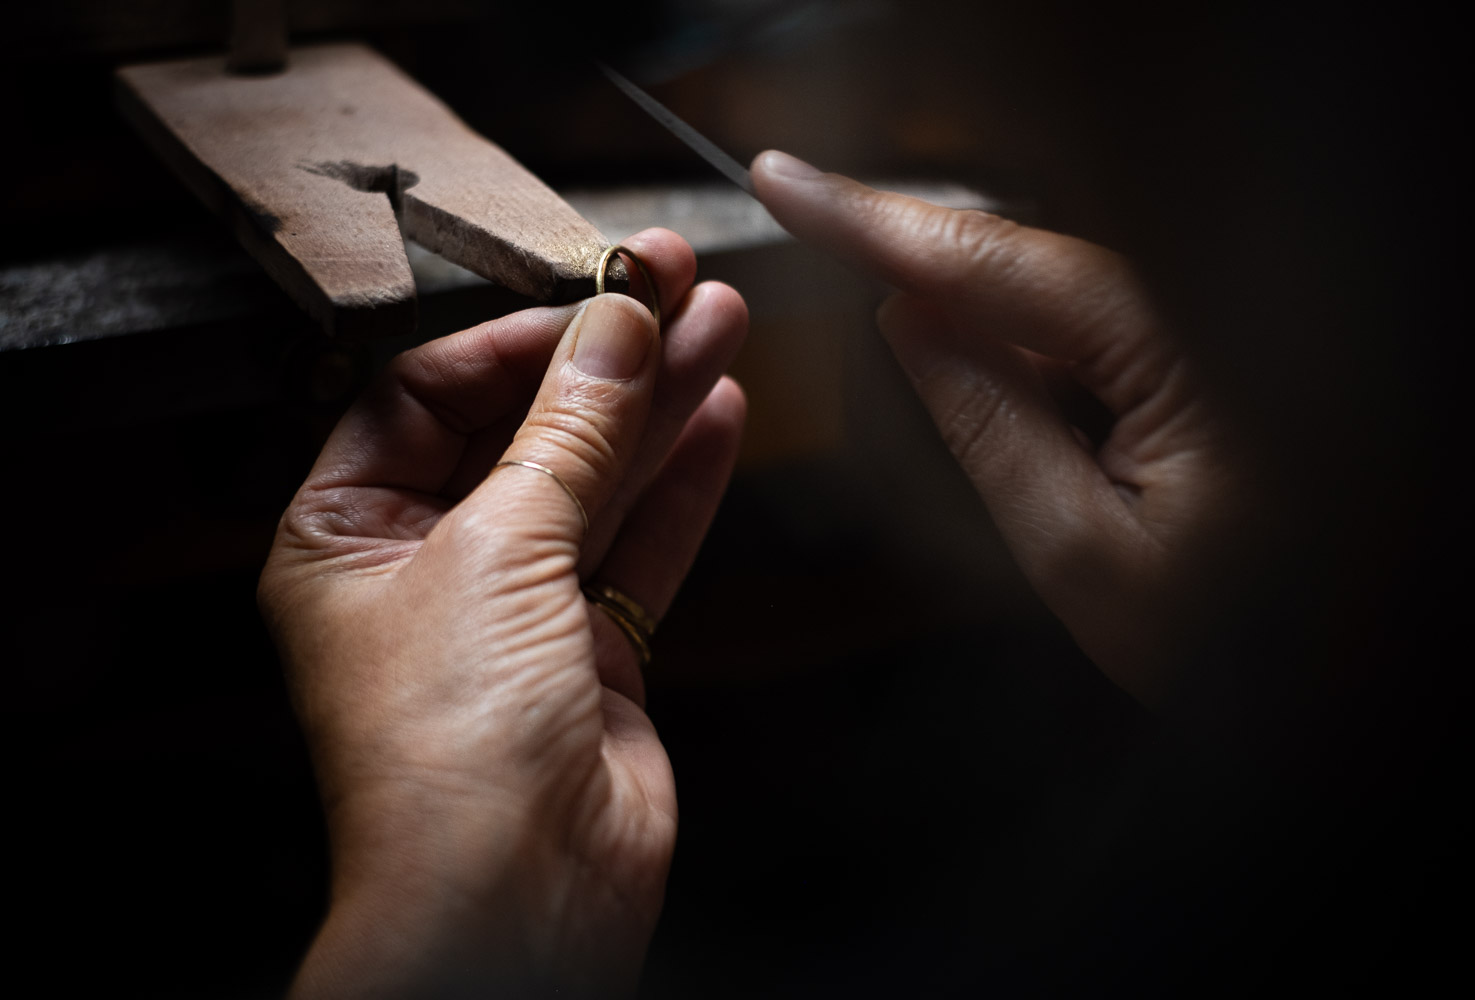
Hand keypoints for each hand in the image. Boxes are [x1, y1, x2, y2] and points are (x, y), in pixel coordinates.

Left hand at [259, 229, 747, 996]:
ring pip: (596, 478)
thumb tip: (616, 328)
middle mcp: (427, 566)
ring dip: (658, 404)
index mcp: (345, 536)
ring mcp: (517, 607)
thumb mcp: (497, 553)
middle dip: (604, 357)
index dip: (516, 336)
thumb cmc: (447, 758)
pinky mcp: (593, 648)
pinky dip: (683, 480)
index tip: (597, 292)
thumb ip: (567, 434)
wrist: (521, 901)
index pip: (428, 393)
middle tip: (676, 283)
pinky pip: (641, 542)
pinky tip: (720, 415)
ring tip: (720, 325)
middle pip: (524, 428)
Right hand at [752, 152, 1254, 706]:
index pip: (1008, 259)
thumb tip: (907, 320)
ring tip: (1053, 484)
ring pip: (1055, 302)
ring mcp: (1210, 332)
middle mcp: (1211, 317)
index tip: (790, 185)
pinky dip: (1042, 373)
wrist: (1337, 668)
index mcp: (1195, 357)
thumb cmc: (1235, 640)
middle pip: (1029, 263)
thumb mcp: (1079, 552)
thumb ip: (987, 426)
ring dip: (998, 356)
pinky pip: (1093, 334)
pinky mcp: (1203, 354)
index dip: (882, 220)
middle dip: (934, 293)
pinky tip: (1072, 461)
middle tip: (922, 393)